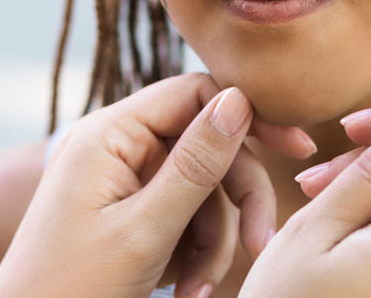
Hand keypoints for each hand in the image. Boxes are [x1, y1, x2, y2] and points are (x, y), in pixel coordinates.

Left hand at [0, 73, 315, 297]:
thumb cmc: (72, 286)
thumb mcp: (145, 229)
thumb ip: (195, 165)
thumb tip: (238, 99)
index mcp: (109, 133)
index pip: (193, 93)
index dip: (248, 116)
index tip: (298, 147)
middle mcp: (115, 145)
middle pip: (206, 147)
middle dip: (233, 203)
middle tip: (258, 246)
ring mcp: (121, 179)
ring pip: (201, 190)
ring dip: (211, 242)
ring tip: (197, 291)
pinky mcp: (128, 211)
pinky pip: (182, 217)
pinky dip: (192, 253)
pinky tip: (182, 289)